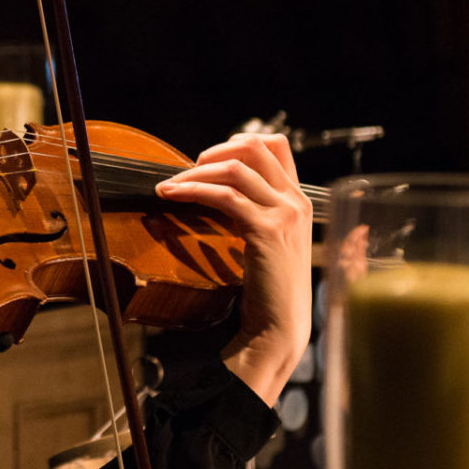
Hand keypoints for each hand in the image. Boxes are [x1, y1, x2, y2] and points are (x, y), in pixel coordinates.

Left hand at [155, 133, 312, 404]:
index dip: (240, 142)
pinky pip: (224, 196)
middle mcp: (296, 201)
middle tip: (188, 169)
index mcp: (298, 200)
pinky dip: (193, 191)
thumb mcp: (266, 240)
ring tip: (169, 185)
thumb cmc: (267, 288)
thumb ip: (253, 211)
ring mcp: (284, 213)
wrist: (279, 325)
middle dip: (214, 152)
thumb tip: (216, 188)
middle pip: (255, 147)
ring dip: (195, 172)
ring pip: (235, 169)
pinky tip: (172, 196)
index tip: (210, 159)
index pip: (276, 146)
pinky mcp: (266, 230)